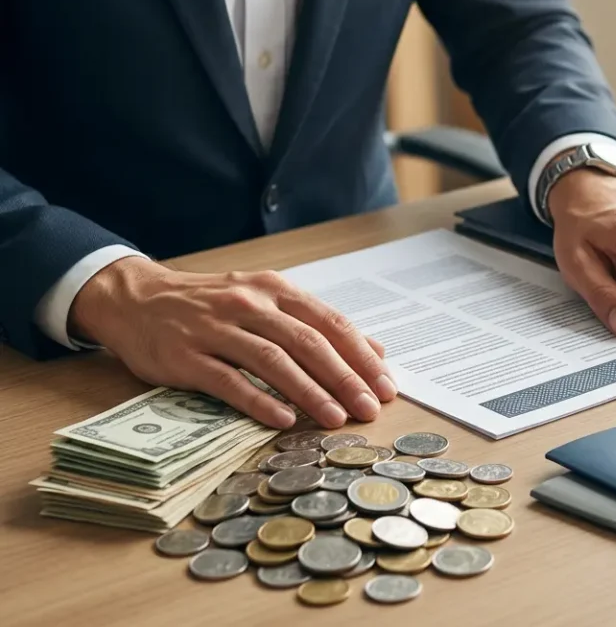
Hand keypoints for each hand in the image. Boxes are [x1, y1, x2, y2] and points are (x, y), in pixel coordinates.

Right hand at [70, 257, 397, 428]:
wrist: (136, 298)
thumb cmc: (211, 305)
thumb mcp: (265, 301)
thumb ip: (316, 324)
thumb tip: (374, 351)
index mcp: (274, 290)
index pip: (330, 323)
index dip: (361, 357)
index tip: (386, 387)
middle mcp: (250, 305)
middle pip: (308, 343)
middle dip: (344, 378)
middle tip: (369, 409)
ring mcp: (216, 329)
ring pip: (274, 361)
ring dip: (310, 392)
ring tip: (336, 419)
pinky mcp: (186, 356)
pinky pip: (229, 381)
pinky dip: (259, 401)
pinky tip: (283, 419)